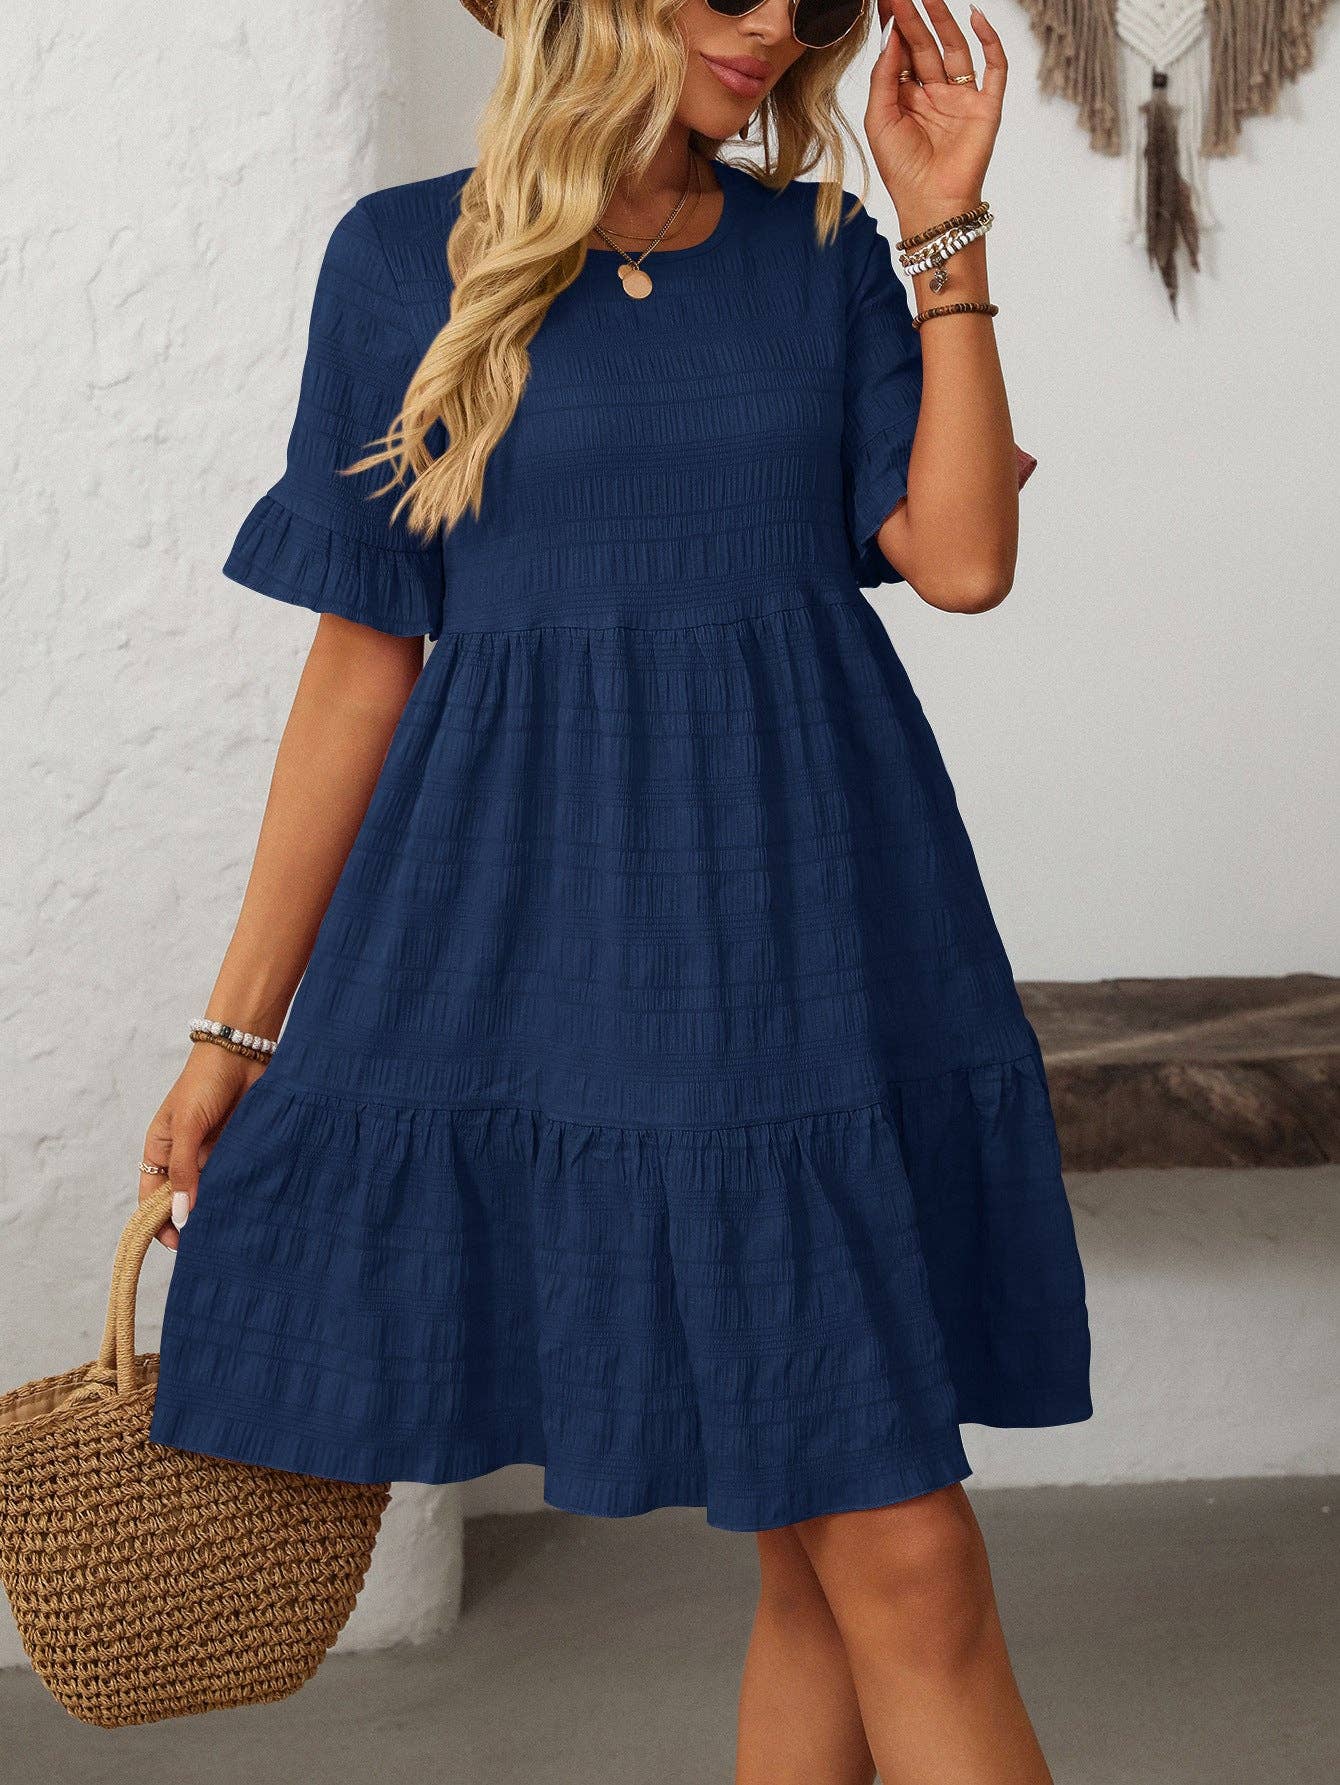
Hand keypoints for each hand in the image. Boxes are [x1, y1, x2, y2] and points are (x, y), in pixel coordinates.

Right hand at [138, 1045, 264, 1248]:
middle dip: (190, 1221)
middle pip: (181, 1200)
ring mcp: (211, 1154)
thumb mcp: (187, 1127)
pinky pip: (233, 1178)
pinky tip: (246, 1208)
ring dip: (215, 1209)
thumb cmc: (204, 1083)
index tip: (176, 1245)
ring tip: (227, 1231)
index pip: (152, 1198)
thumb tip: (180, 1214)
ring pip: (209, 1193)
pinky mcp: (236, 1150)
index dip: (158, 1222)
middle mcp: (184, 1157)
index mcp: (160, 1151)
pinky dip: (236, 1193)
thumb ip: (184, 1169)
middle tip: (206, 1244)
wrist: (243, 1054)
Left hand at [865, 0, 1006, 224]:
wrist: (930, 202)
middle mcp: (935, 94)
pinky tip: (976, 18)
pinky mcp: (987, 106)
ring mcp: (962, 99)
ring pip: (955, 48)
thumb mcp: (880, 118)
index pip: (902, 53)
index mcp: (908, 99)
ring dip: (944, 21)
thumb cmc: (901, 170)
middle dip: (914, 17)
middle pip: (926, 45)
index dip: (895, 27)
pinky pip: (994, 67)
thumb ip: (884, 76)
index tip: (886, 2)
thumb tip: (892, 35)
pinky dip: (989, 41)